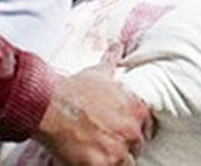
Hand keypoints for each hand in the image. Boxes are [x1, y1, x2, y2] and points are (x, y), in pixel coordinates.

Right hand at [31, 60, 153, 165]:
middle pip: (138, 147)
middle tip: (110, 145)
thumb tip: (117, 46)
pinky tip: (91, 161)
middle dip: (126, 147)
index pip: (149, 127)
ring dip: (116, 160)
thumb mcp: (99, 73)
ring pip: (127, 163)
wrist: (51, 105)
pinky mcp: (102, 165)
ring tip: (102, 155)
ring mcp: (118, 149)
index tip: (125, 133)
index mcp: (137, 109)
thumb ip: (112, 61)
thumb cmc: (75, 89)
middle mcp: (132, 130)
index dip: (137, 131)